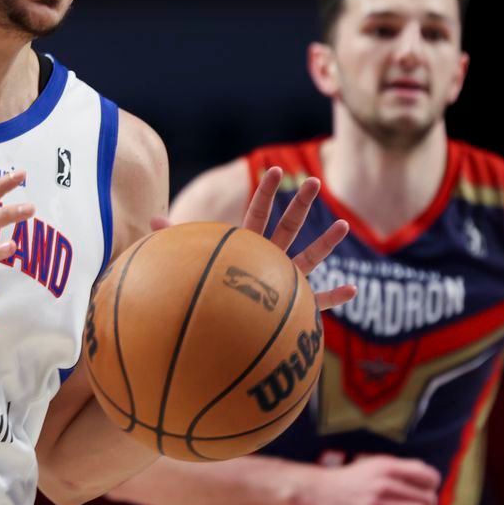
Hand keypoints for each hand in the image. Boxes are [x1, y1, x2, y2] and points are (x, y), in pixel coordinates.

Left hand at [150, 167, 354, 310]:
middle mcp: (270, 260)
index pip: (257, 214)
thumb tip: (150, 220)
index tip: (274, 170)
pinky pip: (320, 303)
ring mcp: (287, 282)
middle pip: (288, 227)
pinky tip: (353, 290)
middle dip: (300, 204)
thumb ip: (175, 242)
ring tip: (343, 225)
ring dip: (326, 243)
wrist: (220, 334)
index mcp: (247, 248)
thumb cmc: (205, 294)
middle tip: (313, 181)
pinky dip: (335, 297)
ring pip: (310, 259)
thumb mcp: (190, 264)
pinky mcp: (298, 308)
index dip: (265, 193)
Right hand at [299, 455, 440, 504]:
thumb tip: (430, 478)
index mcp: (386, 467)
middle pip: (427, 500)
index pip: (429, 477)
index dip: (431, 488)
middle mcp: (382, 484)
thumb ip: (399, 469)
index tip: (421, 495)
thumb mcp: (373, 465)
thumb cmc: (349, 481)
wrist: (314, 492)